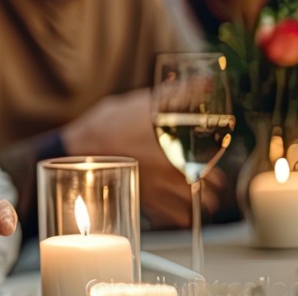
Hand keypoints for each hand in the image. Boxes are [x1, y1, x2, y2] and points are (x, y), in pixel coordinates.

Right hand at [59, 88, 223, 227]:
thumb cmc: (107, 125)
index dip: (217, 156)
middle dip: (215, 182)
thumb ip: (175, 95)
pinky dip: (184, 216)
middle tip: (216, 182)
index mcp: (175, 141)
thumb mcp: (140, 103)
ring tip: (208, 201)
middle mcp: (173, 166)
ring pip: (197, 202)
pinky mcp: (148, 200)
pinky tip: (184, 213)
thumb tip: (205, 82)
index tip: (217, 155)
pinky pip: (176, 216)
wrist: (80, 150)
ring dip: (205, 201)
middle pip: (210, 181)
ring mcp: (162, 186)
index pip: (211, 154)